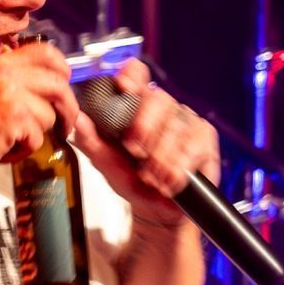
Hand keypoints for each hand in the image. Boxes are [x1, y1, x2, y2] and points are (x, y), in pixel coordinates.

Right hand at [0, 41, 77, 174]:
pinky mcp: (15, 118)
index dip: (63, 69)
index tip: (66, 83)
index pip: (45, 53)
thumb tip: (46, 85)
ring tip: (14, 138)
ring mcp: (11, 94)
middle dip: (68, 109)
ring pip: (49, 115)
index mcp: (0, 63)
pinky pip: (38, 138)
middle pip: (58, 85)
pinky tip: (6, 148)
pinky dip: (25, 150)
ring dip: (37, 134)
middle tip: (65, 124)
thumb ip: (11, 80)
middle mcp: (6, 73)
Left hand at [70, 59, 220, 226]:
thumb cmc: (132, 180)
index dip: (132, 76)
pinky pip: (192, 146)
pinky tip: (170, 180)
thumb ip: (92, 142)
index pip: (136, 74)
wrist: (157, 210)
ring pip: (174, 128)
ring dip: (160, 158)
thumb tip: (79, 121)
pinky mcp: (204, 136)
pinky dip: (178, 167)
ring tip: (152, 177)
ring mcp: (186, 119)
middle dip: (144, 129)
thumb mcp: (106, 164)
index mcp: (136, 104)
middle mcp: (163, 106)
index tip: (124, 87)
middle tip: (136, 153)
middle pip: (157, 99)